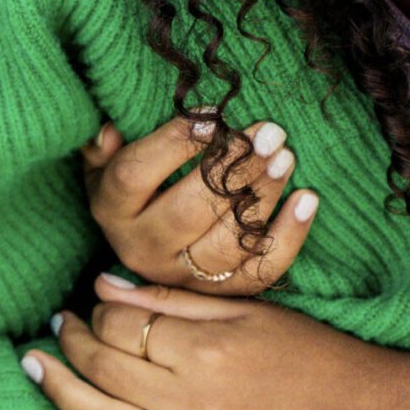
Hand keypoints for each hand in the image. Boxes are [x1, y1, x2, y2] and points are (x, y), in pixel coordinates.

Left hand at [22, 281, 409, 409]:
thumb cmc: (322, 357)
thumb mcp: (254, 312)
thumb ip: (175, 302)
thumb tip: (105, 287)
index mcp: (208, 352)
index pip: (121, 326)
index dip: (97, 311)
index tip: (89, 301)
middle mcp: (195, 406)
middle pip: (104, 369)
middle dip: (70, 341)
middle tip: (56, 325)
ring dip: (62, 394)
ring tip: (39, 369)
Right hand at [80, 111, 310, 298]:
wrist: (153, 252)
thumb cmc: (133, 192)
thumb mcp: (105, 167)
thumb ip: (102, 147)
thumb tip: (108, 130)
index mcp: (112, 211)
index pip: (135, 175)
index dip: (173, 144)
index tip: (213, 116)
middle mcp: (143, 248)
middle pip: (188, 210)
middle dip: (232, 168)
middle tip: (268, 132)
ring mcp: (184, 276)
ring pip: (227, 241)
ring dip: (263, 197)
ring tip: (286, 158)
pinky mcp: (222, 293)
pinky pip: (261, 269)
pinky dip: (290, 236)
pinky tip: (307, 199)